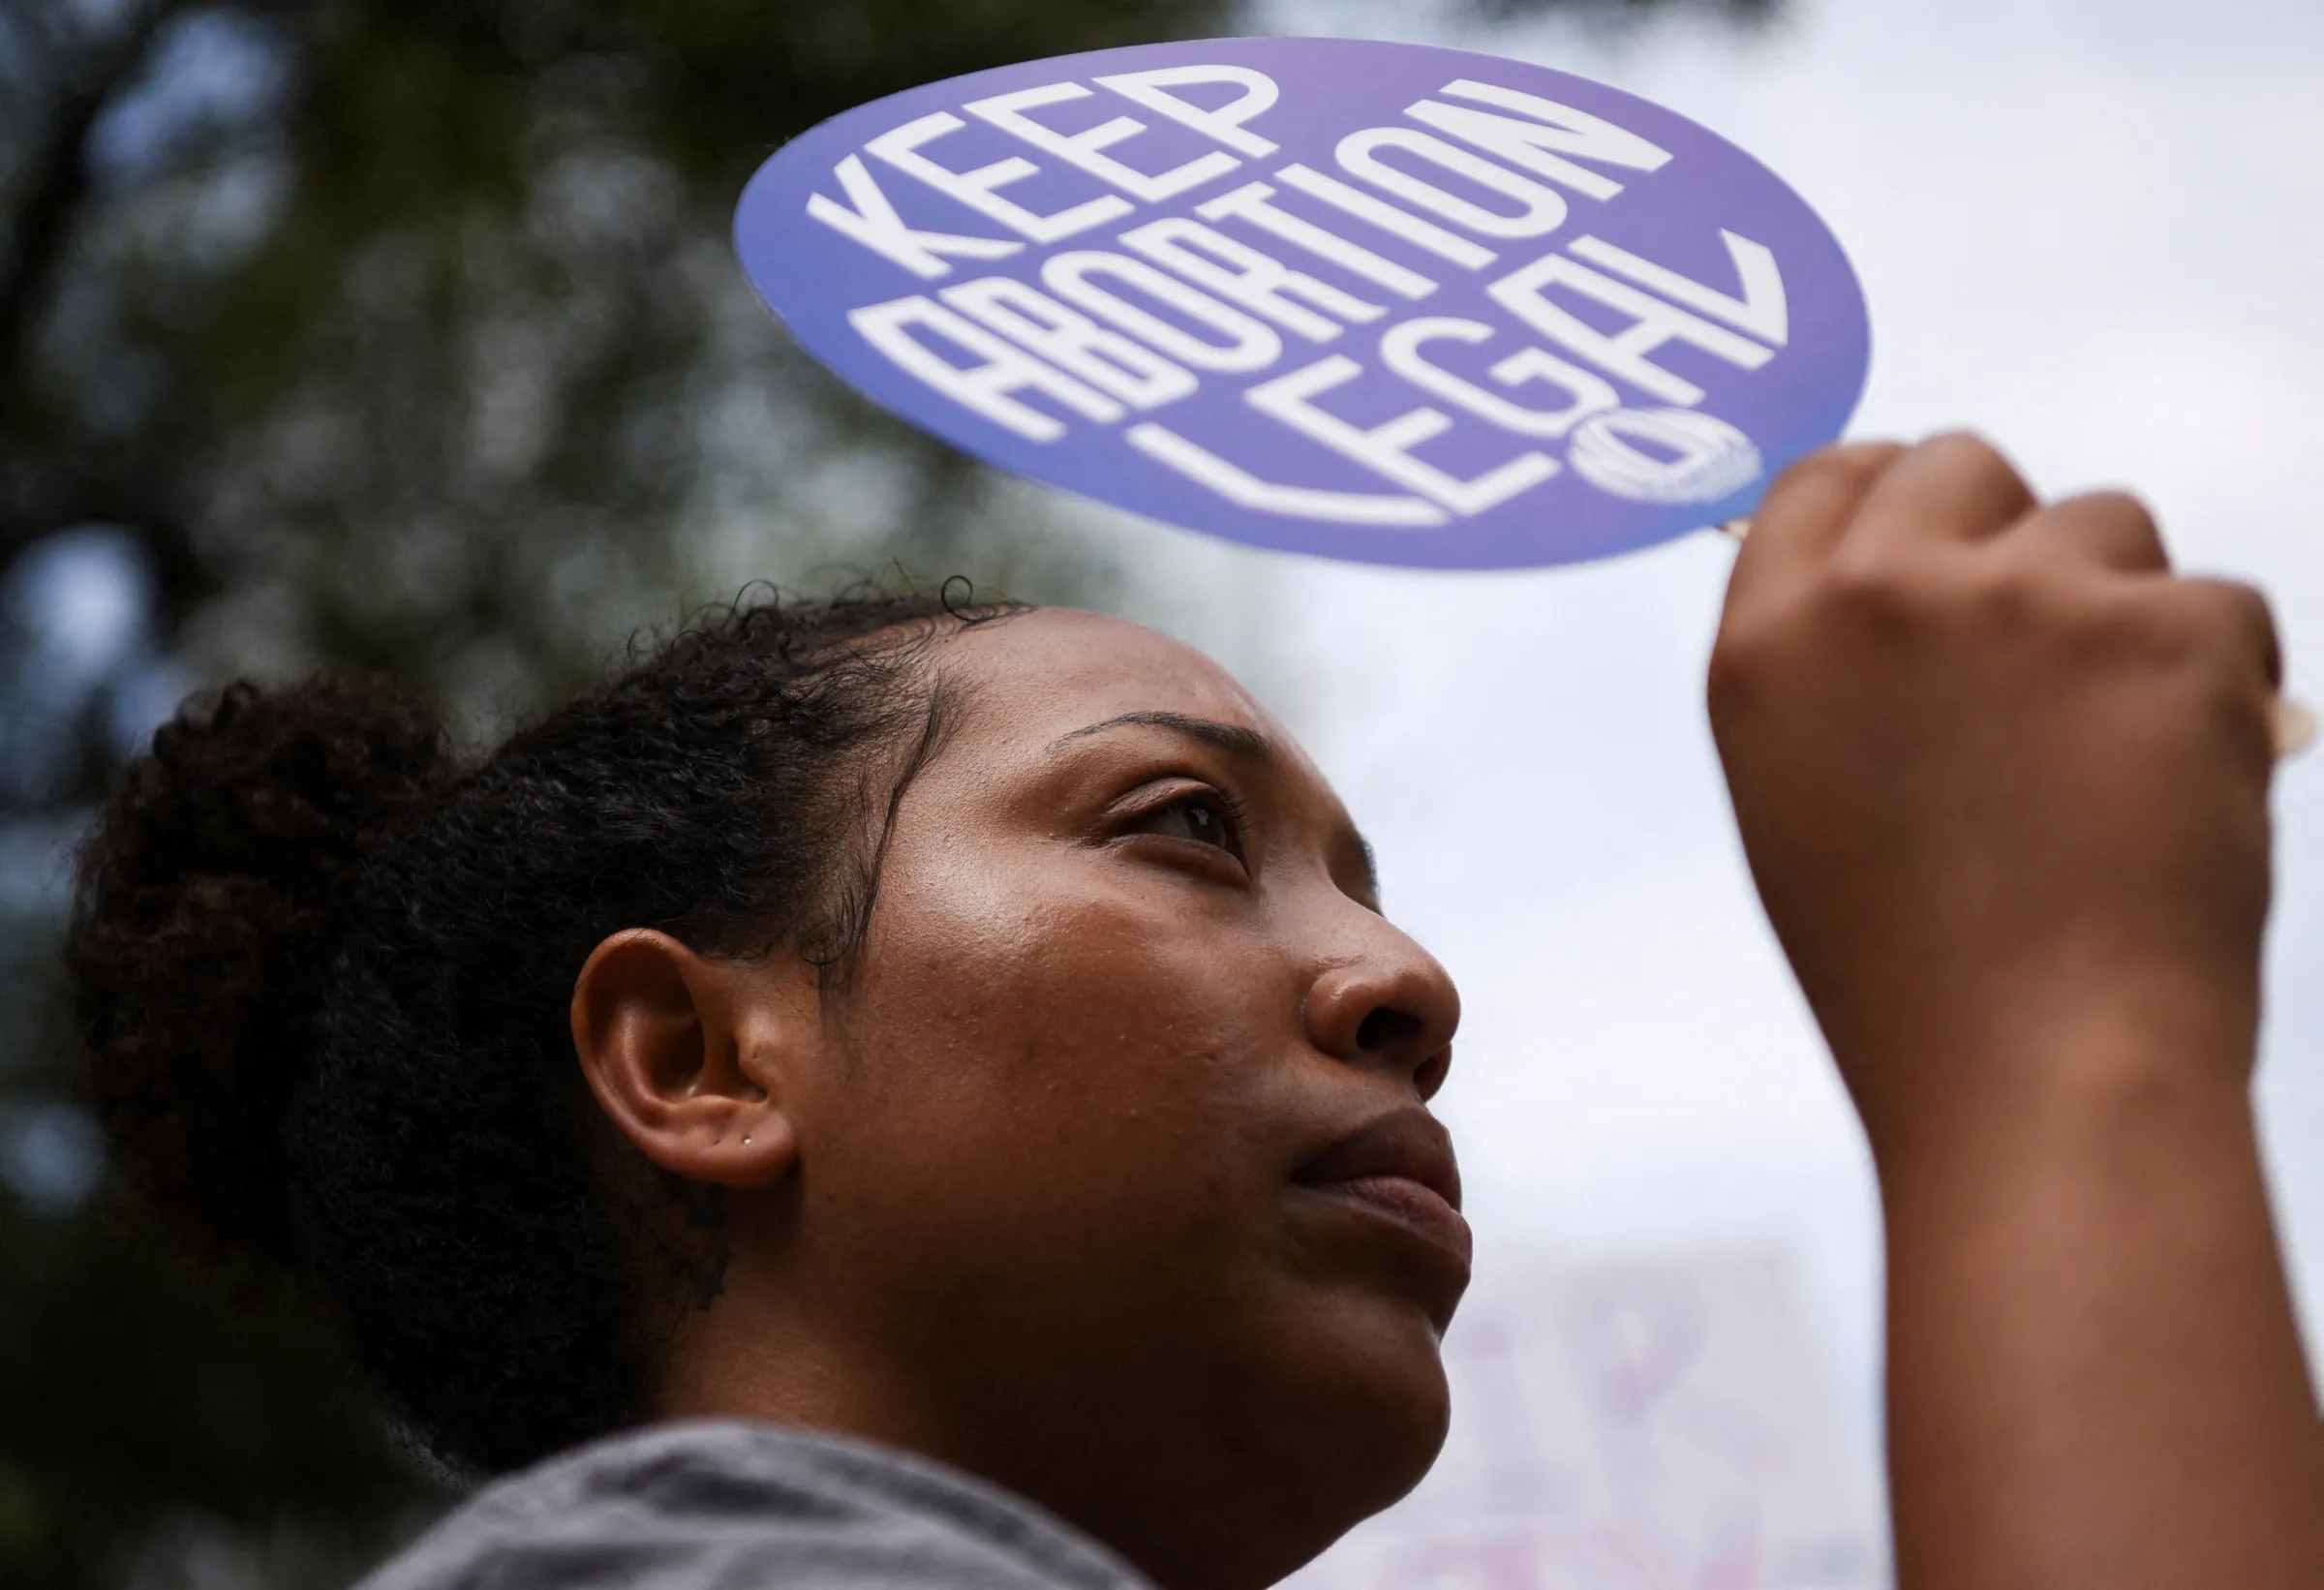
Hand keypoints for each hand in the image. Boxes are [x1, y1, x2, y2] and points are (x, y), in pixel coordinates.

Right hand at [1708, 433, 2279, 1157]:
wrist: (2041, 1073)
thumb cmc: (1914, 977)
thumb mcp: (1798, 800)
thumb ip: (1829, 671)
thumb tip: (1912, 589)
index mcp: (1770, 642)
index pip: (1824, 479)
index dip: (1890, 499)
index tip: (1939, 536)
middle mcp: (1882, 593)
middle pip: (1963, 465)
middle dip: (2010, 536)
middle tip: (2046, 652)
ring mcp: (2027, 598)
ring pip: (2106, 523)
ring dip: (2121, 607)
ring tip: (2112, 754)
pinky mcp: (2167, 627)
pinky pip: (2220, 605)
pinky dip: (2219, 680)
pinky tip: (2182, 786)